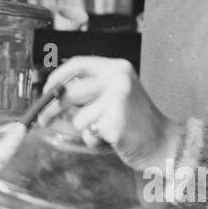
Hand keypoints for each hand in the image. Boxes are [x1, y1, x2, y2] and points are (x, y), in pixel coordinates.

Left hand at [43, 56, 181, 173]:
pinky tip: (112, 140)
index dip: (56, 77)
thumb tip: (50, 96)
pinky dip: (94, 142)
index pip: (77, 64)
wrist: (164, 143)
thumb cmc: (136, 123)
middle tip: (43, 120)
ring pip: (78, 118)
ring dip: (84, 131)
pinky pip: (89, 134)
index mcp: (117, 68)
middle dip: (51, 108)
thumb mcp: (116, 95)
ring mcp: (118, 100)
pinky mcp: (116, 121)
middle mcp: (118, 79)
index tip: (46, 91)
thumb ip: (90, 90)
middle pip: (70, 91)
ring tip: (105, 132)